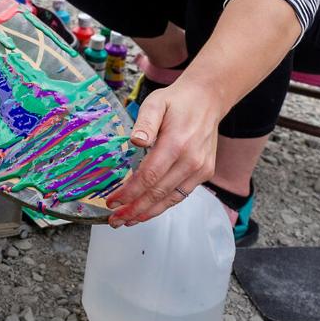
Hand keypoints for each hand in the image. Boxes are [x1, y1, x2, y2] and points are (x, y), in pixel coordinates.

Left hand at [106, 82, 223, 225]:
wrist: (207, 100)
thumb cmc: (177, 102)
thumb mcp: (155, 103)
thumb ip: (145, 122)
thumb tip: (136, 141)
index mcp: (176, 144)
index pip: (149, 176)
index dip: (130, 192)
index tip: (112, 201)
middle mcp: (191, 160)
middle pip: (158, 193)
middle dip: (134, 209)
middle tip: (114, 219)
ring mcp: (200, 169)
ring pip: (171, 199)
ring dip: (148, 213)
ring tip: (127, 220)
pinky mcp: (205, 173)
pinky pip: (181, 195)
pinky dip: (163, 206)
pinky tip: (147, 210)